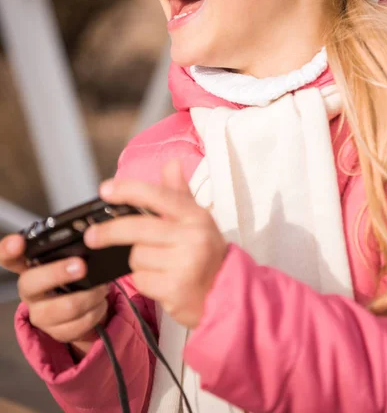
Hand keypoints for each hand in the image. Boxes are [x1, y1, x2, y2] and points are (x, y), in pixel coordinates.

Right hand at [0, 234, 108, 355]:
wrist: (78, 305)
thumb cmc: (71, 274)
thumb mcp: (67, 258)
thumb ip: (69, 247)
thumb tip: (91, 234)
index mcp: (29, 267)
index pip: (8, 257)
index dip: (8, 250)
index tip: (18, 243)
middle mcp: (29, 290)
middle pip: (32, 282)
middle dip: (58, 273)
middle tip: (81, 266)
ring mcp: (39, 313)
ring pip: (65, 307)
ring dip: (89, 296)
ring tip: (101, 287)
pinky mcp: (54, 331)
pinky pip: (77, 325)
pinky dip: (95, 312)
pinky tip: (99, 303)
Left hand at [84, 159, 227, 328]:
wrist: (226, 291)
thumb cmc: (206, 252)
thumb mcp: (197, 220)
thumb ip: (178, 194)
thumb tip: (171, 164)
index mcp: (196, 216)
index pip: (159, 196)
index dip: (129, 190)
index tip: (105, 190)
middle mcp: (193, 237)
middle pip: (138, 228)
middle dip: (110, 232)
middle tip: (91, 236)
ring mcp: (185, 264)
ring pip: (137, 256)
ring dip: (139, 261)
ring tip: (158, 264)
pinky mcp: (176, 289)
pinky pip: (141, 279)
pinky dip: (144, 280)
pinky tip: (161, 281)